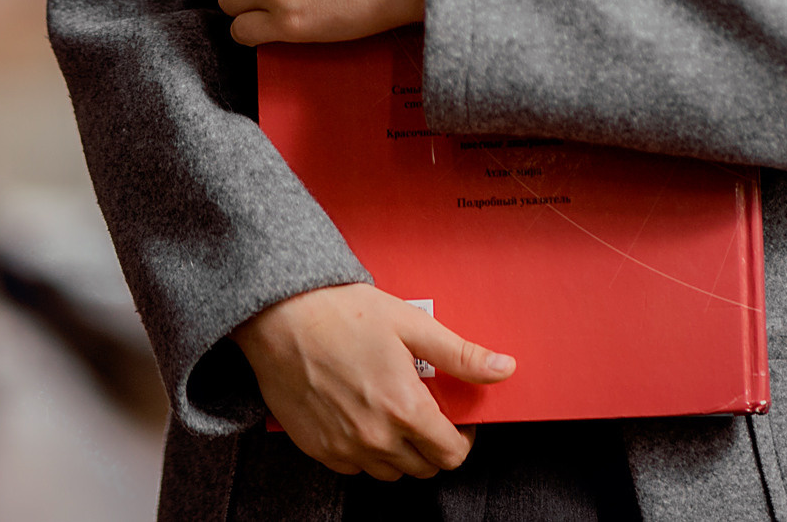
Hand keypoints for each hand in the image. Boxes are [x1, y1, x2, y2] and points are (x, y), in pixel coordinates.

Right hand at [231, 284, 514, 478]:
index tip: (457, 419)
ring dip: (401, 452)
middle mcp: (375, 438)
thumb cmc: (345, 314)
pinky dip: (366, 451)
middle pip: (423, 468)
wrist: (282, 316)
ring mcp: (344, 447)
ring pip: (390, 472)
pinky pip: (354, 467)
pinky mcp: (317, 448)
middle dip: (434, 445)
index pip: (451, 454)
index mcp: (405, 409)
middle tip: (427, 412)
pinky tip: (363, 417)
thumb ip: (460, 355)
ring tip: (394, 413)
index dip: (463, 438)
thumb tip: (504, 369)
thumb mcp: (413, 325)